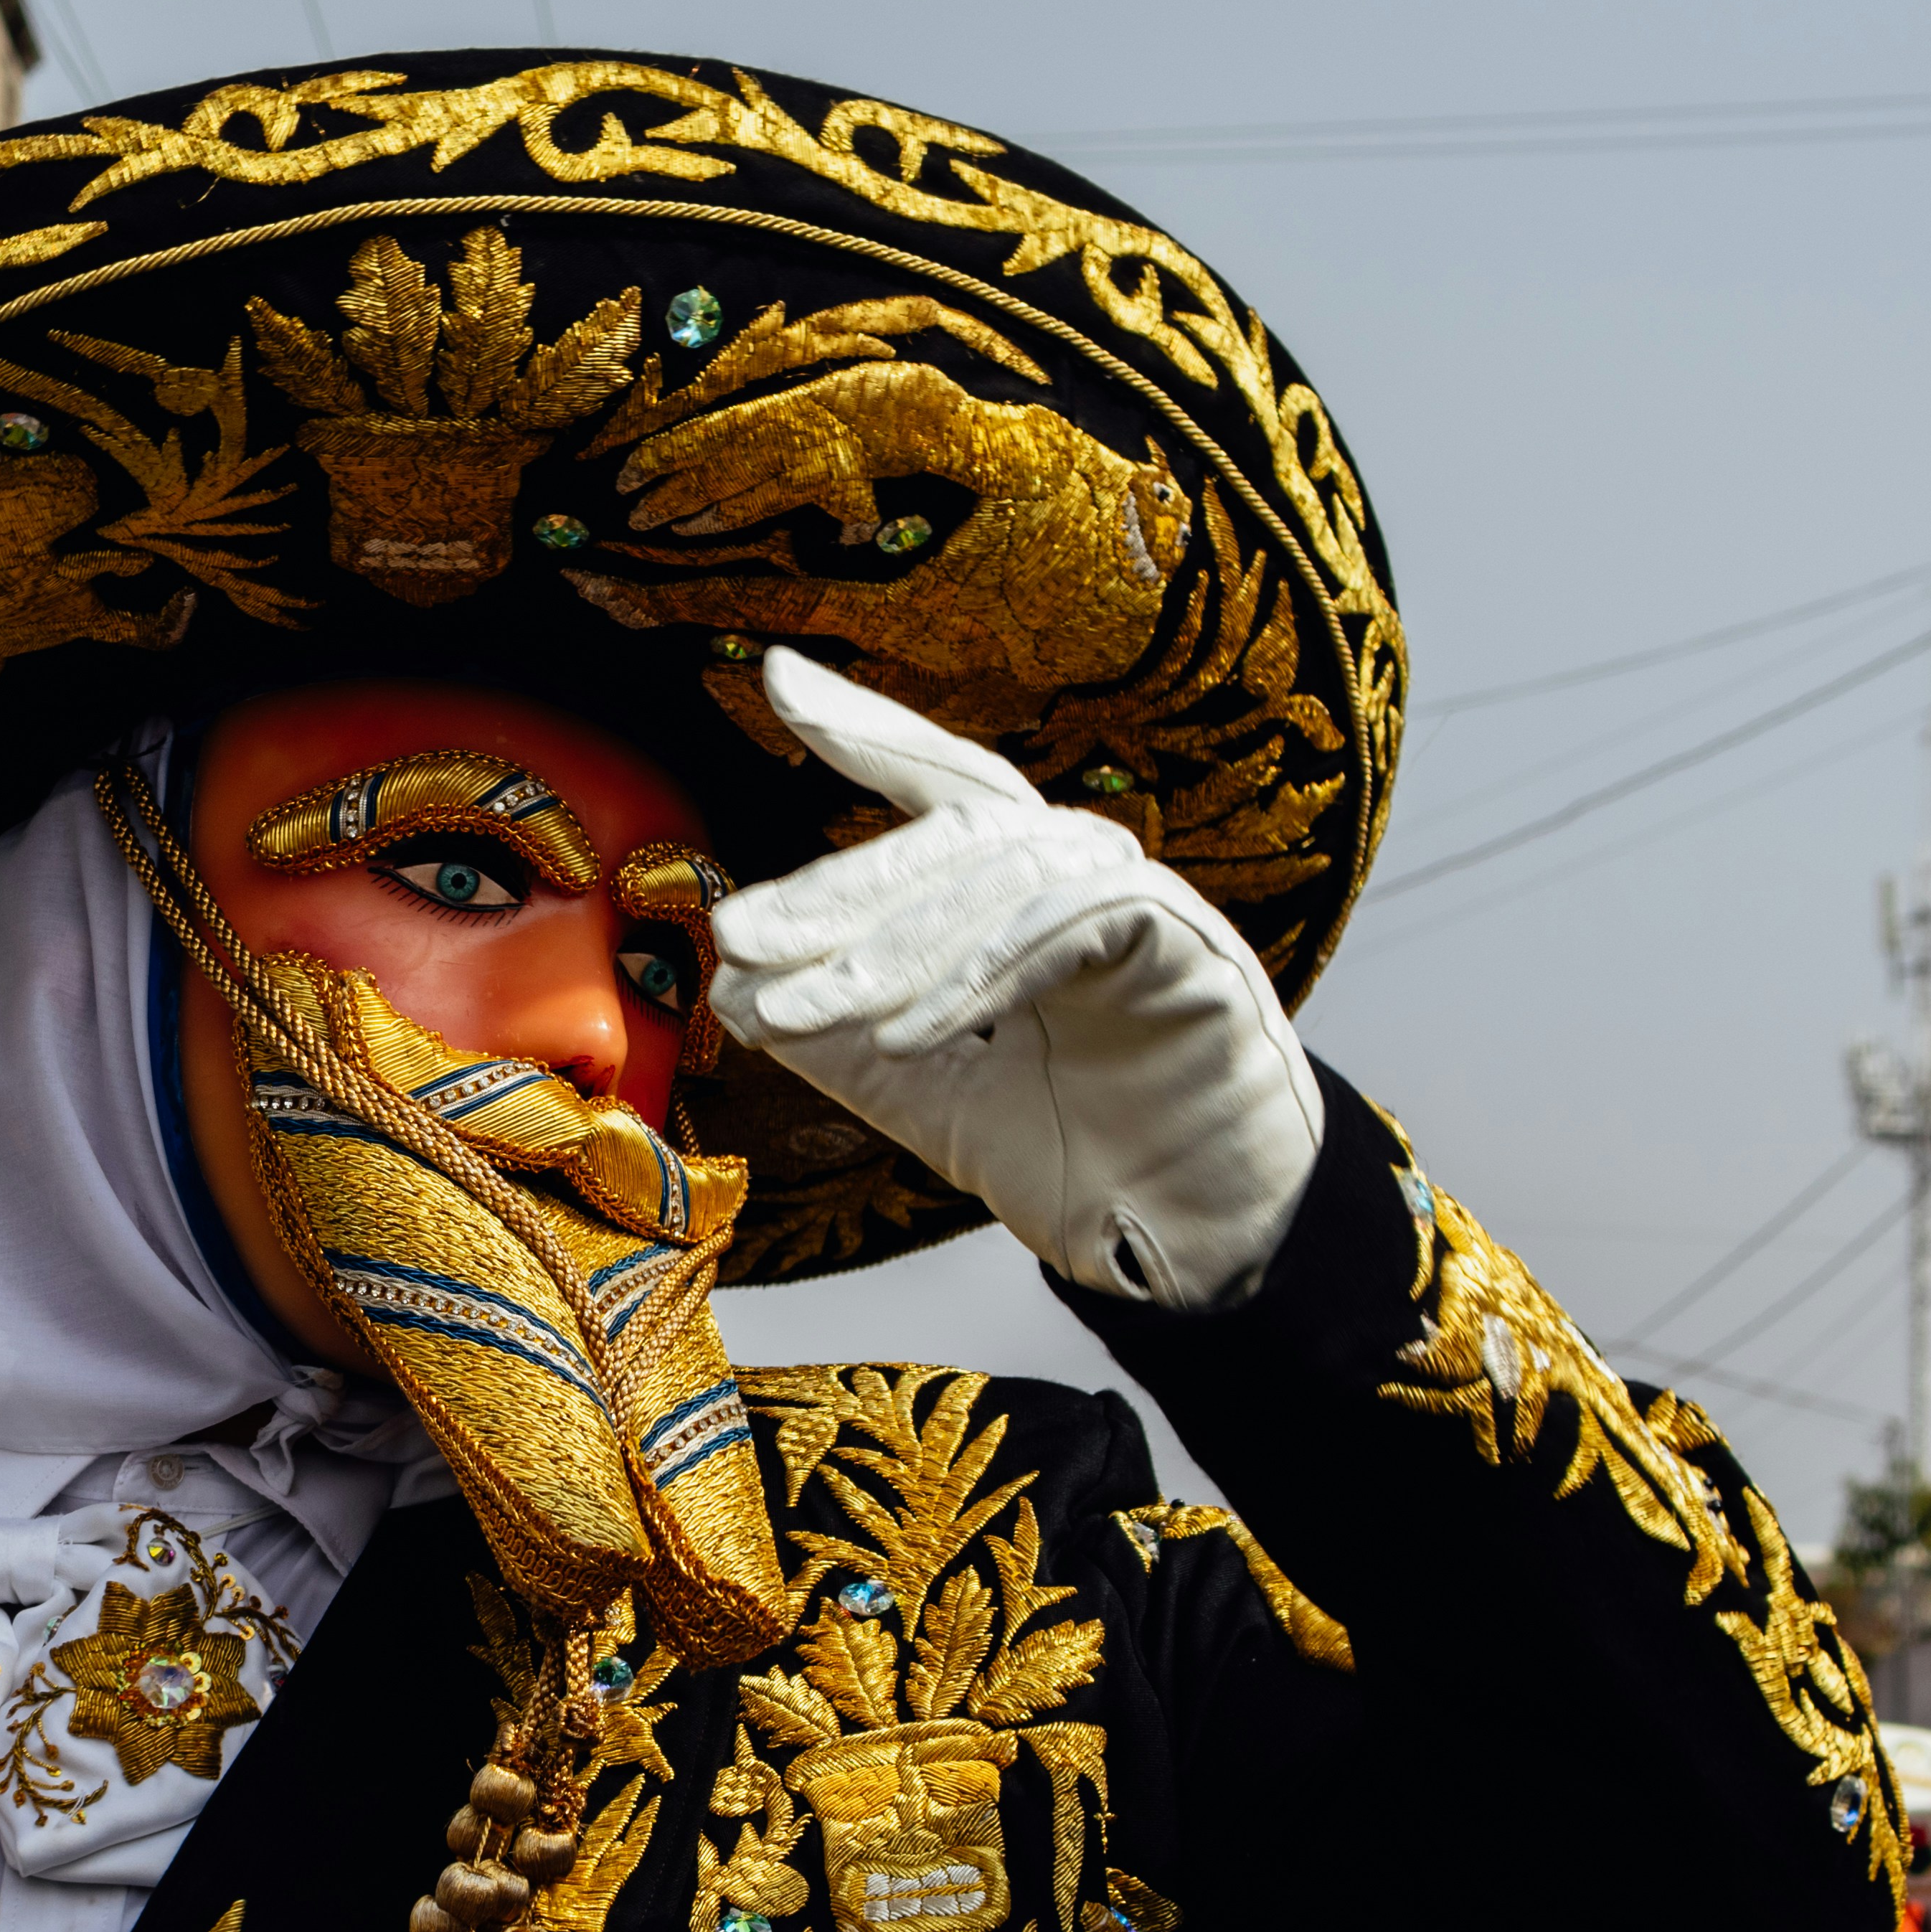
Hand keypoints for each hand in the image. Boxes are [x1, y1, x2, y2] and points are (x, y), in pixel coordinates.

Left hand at [709, 650, 1323, 1305]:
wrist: (1193, 1249)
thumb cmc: (1080, 1164)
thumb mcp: (926, 1098)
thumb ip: (842, 1040)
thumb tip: (736, 992)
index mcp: (1033, 892)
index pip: (944, 792)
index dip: (869, 731)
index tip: (779, 682)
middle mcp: (1092, 876)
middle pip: (956, 834)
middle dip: (840, 888)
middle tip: (741, 939)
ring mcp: (1151, 906)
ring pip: (1003, 879)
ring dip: (888, 948)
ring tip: (799, 1013)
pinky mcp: (1193, 952)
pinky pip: (1073, 928)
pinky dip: (980, 976)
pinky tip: (903, 1036)